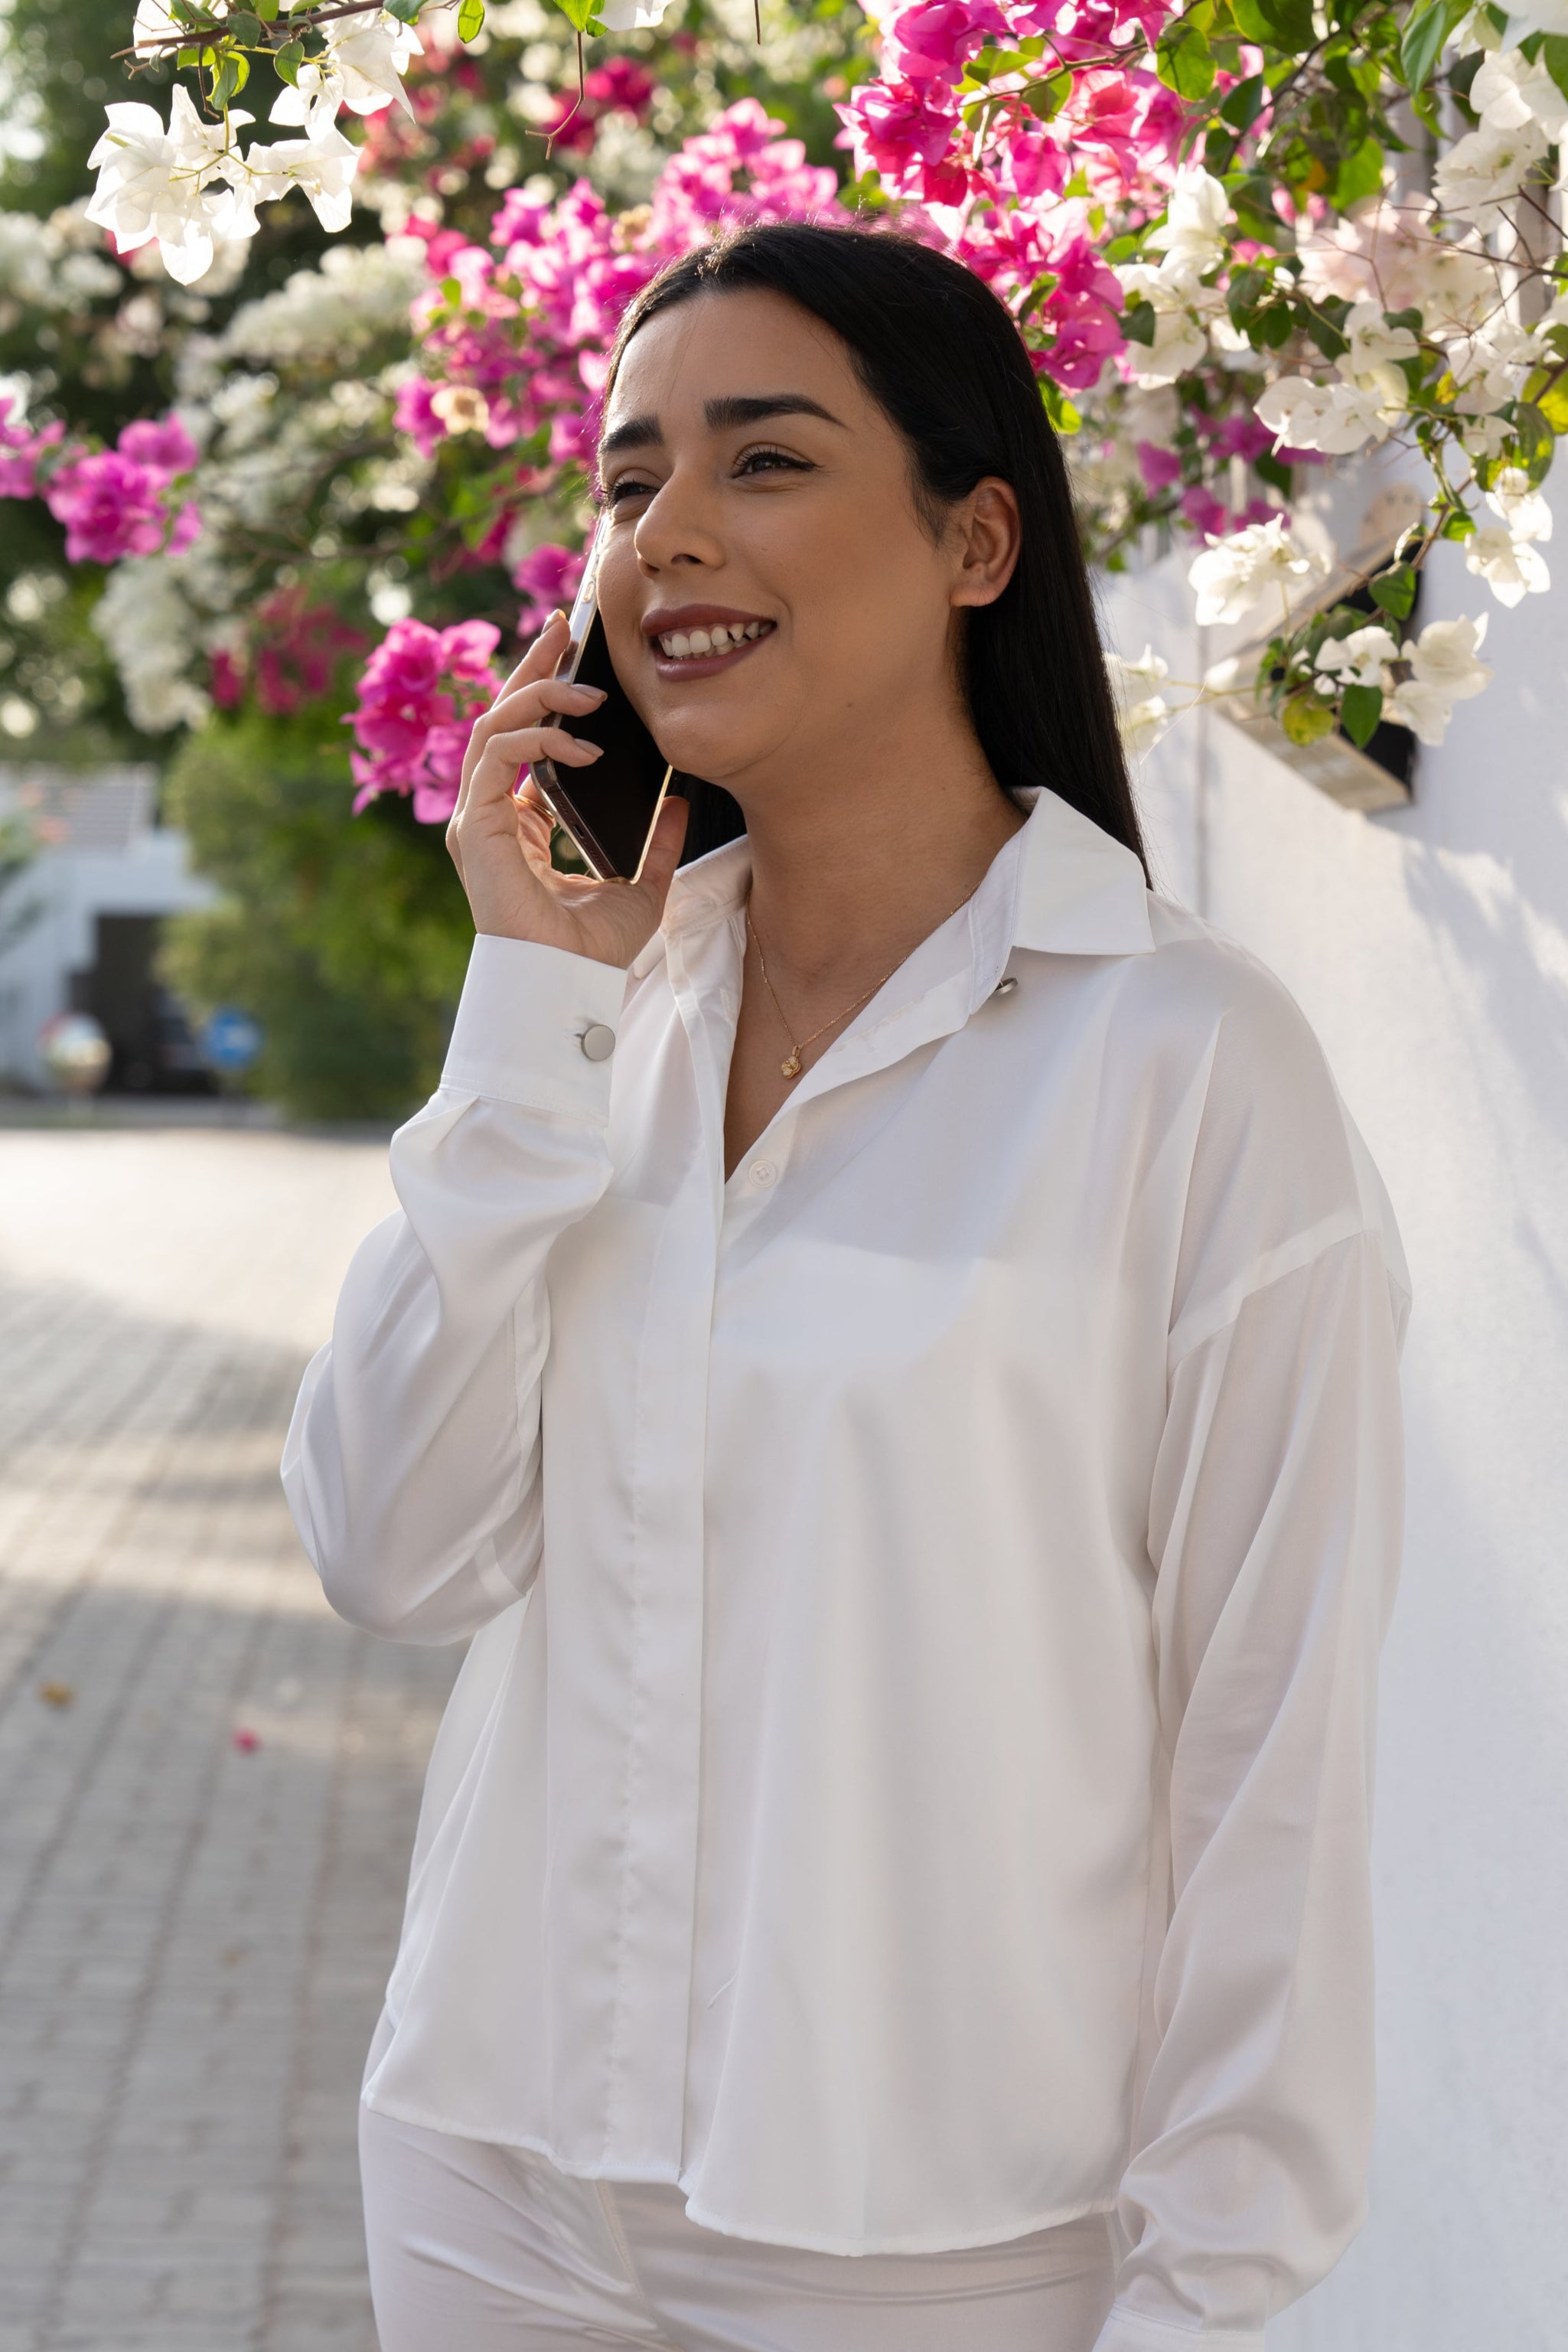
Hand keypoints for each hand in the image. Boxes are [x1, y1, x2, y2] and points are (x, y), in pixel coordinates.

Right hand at [446, 610, 688, 969]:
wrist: (566, 985)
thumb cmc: (592, 951)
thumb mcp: (641, 884)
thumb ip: (656, 843)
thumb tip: (680, 804)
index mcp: (519, 825)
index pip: (524, 741)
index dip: (545, 692)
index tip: (575, 652)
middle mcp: (491, 815)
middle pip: (502, 717)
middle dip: (532, 665)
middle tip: (565, 625)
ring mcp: (477, 819)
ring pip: (494, 725)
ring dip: (538, 692)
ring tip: (588, 686)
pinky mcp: (476, 826)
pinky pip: (497, 755)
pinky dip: (537, 737)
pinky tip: (580, 740)